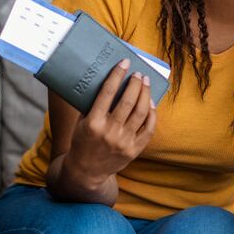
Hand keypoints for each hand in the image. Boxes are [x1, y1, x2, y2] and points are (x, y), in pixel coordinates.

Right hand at [64, 60, 157, 186]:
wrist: (86, 171)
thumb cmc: (82, 141)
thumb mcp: (81, 122)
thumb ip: (92, 104)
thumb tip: (108, 80)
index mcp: (93, 122)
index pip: (108, 92)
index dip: (117, 75)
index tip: (124, 63)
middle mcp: (110, 132)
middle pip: (128, 101)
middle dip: (136, 83)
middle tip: (138, 74)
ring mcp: (124, 142)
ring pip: (141, 112)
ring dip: (145, 94)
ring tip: (146, 83)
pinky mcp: (134, 150)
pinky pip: (148, 129)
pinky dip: (152, 113)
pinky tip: (150, 103)